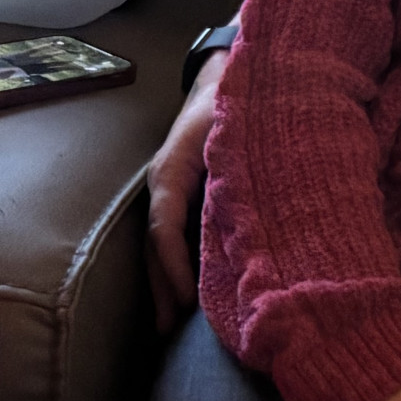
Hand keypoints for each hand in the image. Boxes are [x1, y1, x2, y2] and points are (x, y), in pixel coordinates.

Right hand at [146, 49, 225, 331]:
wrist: (223, 70)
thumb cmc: (233, 97)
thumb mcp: (233, 126)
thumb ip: (233, 164)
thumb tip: (245, 205)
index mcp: (172, 169)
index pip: (164, 227)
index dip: (174, 266)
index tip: (187, 300)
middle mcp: (165, 182)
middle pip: (155, 243)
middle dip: (161, 286)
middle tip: (168, 330)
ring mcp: (170, 187)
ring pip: (161, 241)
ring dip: (164, 281)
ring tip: (170, 324)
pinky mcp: (183, 190)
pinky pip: (174, 231)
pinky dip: (175, 262)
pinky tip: (187, 289)